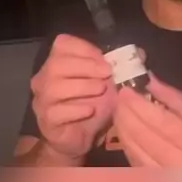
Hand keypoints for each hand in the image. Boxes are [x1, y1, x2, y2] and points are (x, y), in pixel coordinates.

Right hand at [31, 34, 117, 161]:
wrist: (79, 138)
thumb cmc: (92, 106)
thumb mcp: (108, 84)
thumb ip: (121, 67)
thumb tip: (139, 54)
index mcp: (58, 62)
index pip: (62, 43)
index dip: (85, 48)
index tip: (105, 59)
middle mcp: (44, 78)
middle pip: (57, 63)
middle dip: (86, 66)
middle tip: (107, 73)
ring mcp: (42, 100)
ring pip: (54, 86)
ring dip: (82, 86)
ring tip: (100, 90)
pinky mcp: (46, 120)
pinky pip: (57, 111)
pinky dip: (76, 109)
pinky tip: (90, 110)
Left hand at [114, 72, 181, 166]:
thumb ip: (175, 97)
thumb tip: (148, 80)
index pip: (161, 121)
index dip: (139, 104)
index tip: (126, 89)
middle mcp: (179, 164)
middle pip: (142, 134)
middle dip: (125, 112)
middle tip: (119, 96)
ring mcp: (165, 178)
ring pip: (132, 148)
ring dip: (122, 125)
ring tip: (120, 109)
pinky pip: (132, 159)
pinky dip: (126, 141)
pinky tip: (125, 128)